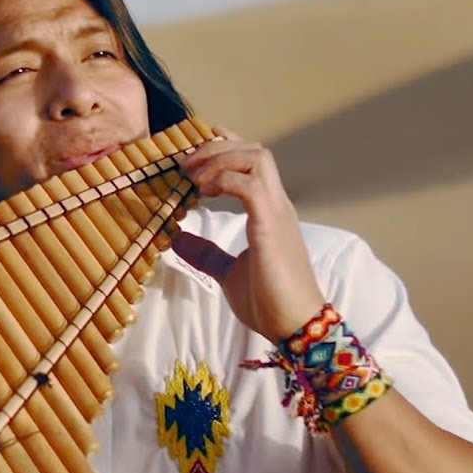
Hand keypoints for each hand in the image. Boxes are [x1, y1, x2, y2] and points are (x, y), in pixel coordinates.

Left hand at [174, 127, 326, 341]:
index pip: (254, 161)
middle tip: (187, 163)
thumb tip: (178, 238)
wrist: (295, 325)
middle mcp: (276, 203)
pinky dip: (224, 179)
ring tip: (194, 176)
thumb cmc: (268, 301)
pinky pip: (249, 184)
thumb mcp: (228, 272)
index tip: (198, 149)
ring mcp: (276, 211)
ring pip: (256, 158)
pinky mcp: (271, 224)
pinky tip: (205, 192)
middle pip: (255, 150)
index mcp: (269, 211)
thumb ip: (207, 253)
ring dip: (220, 159)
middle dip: (218, 147)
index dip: (227, 146)